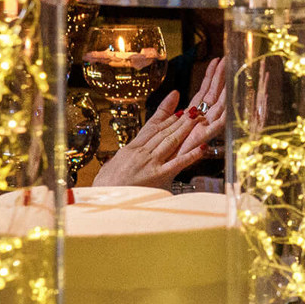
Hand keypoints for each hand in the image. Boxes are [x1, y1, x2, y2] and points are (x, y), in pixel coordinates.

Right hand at [82, 58, 226, 190]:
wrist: (101, 199)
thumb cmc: (104, 188)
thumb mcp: (108, 169)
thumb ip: (115, 163)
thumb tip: (113, 163)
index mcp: (130, 149)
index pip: (151, 127)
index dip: (165, 114)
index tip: (177, 104)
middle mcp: (142, 152)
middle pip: (164, 131)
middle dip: (181, 119)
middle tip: (195, 108)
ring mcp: (151, 162)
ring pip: (172, 140)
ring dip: (187, 129)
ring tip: (199, 118)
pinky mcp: (158, 176)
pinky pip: (178, 162)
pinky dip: (192, 154)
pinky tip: (202, 147)